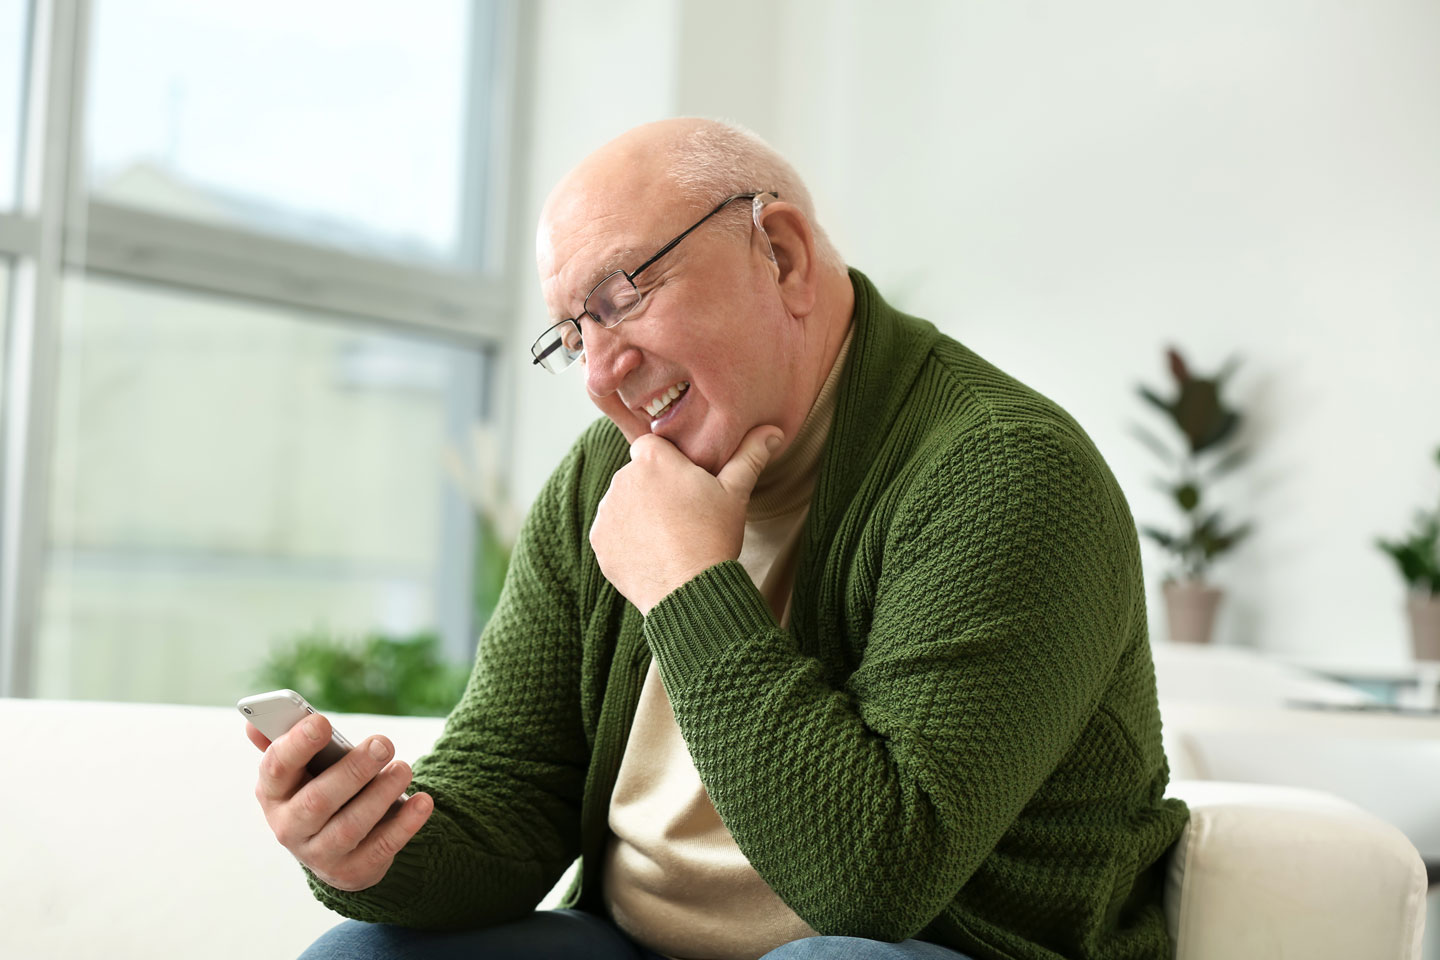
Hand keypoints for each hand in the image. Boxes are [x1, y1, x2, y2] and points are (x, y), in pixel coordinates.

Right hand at [247, 714, 434, 891]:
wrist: (336, 849)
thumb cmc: (318, 790)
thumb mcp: (300, 771)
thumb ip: (284, 742)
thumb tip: (253, 721)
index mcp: (273, 794)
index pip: (276, 769)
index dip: (297, 745)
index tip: (323, 722)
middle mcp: (290, 827)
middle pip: (318, 801)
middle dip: (352, 771)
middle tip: (384, 743)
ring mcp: (321, 854)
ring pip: (350, 826)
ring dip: (381, 795)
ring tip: (404, 768)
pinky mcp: (353, 871)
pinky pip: (382, 847)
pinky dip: (405, 824)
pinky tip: (423, 801)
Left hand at [590, 424, 782, 613]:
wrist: (688, 591)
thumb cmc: (714, 536)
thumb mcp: (736, 493)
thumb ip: (750, 455)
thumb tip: (774, 430)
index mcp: (652, 459)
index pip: (653, 446)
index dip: (669, 463)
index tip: (684, 485)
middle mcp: (622, 479)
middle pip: (638, 475)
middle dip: (654, 489)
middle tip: (681, 516)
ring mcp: (607, 511)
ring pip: (624, 503)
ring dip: (639, 513)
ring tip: (668, 537)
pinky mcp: (598, 541)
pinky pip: (612, 531)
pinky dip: (626, 539)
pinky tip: (652, 552)